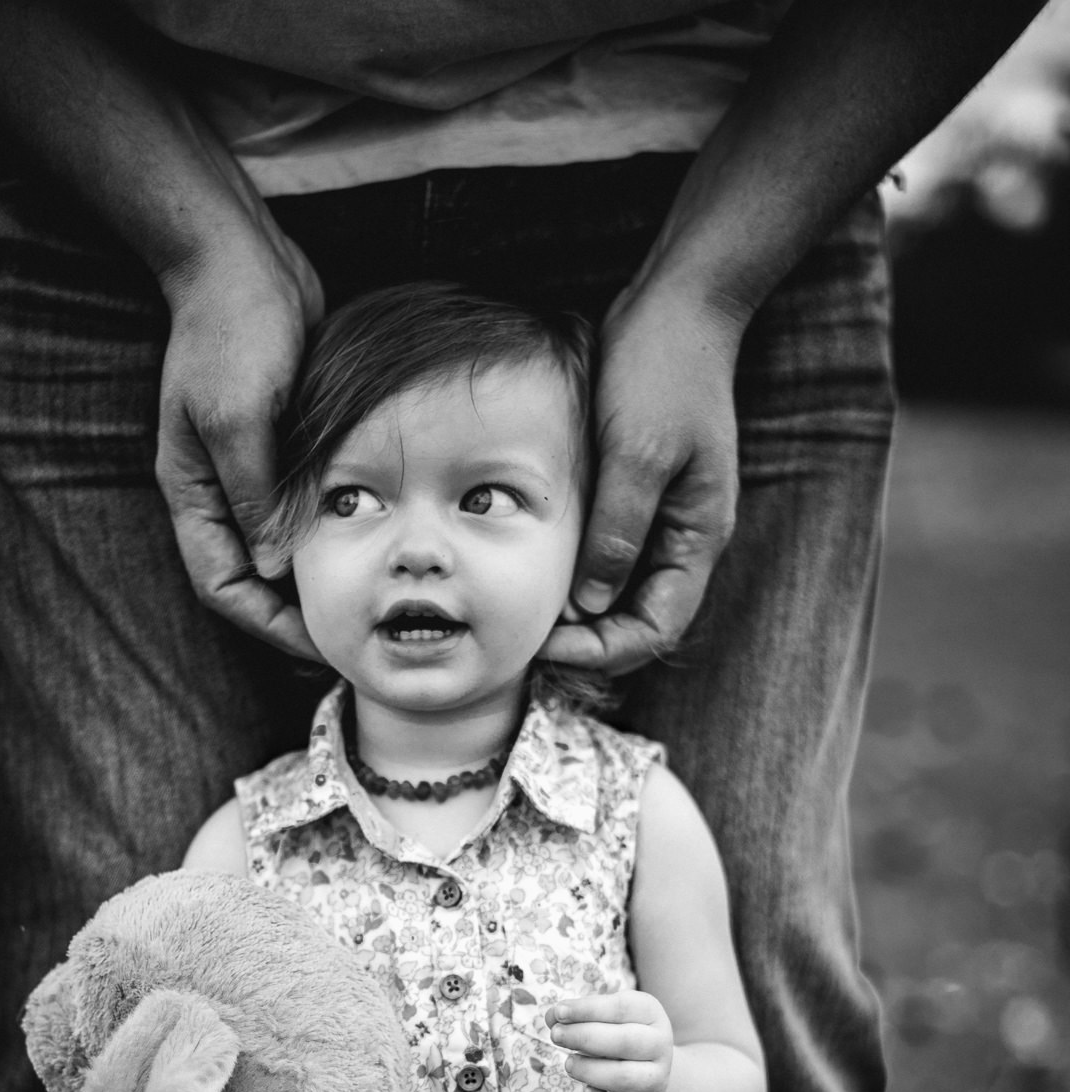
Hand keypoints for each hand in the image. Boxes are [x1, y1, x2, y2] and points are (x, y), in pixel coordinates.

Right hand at [155, 197, 325, 659]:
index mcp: (193, 493)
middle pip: (253, 582)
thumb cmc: (232, 329)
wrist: (241, 259)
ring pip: (281, 552)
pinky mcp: (283, 451)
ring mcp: (250, 472)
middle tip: (354, 637)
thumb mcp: (239, 415)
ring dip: (318, 580)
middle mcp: (218, 493)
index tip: (320, 646)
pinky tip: (375, 547)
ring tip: (369, 603)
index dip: (268, 625)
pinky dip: (334, 537)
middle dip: (296, 616)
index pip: (223, 586)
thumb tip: (273, 569)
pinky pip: (306, 512)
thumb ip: (255, 493)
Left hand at [543, 281, 745, 675]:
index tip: (548, 646)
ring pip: (624, 594)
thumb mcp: (636, 454)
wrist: (679, 305)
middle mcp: (685, 539)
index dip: (604, 650)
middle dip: (589, 641)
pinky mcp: (642, 496)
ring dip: (581, 613)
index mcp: (698, 537)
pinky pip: (612, 555)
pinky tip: (541, 567)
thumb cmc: (663, 370)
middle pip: (640, 621)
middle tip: (528, 637)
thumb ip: (616, 532)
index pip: (658, 629)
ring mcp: (665, 519)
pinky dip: (579, 572)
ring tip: (530, 611)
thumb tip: (590, 606)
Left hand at [546, 991, 674, 1091]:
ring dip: (589, 1070)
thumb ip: (576, 1014)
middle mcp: (660, 1045)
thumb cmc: (615, 1034)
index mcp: (651, 1013)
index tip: (558, 1012)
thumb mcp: (602, 1017)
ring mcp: (657, 1079)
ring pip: (624, 1078)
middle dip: (584, 1037)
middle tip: (556, 1036)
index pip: (622, 1008)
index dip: (587, 1010)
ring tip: (568, 1064)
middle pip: (625, 1041)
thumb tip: (553, 1017)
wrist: (644, 1069)